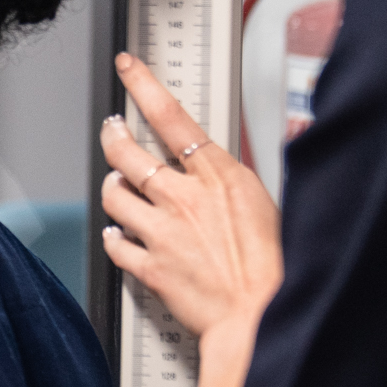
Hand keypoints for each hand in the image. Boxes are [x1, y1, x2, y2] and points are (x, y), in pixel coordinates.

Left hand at [99, 51, 281, 350]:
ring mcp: (161, 232)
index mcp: (219, 176)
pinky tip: (118, 234)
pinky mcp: (149, 266)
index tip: (129, 69)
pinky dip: (113, 236)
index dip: (143, 85)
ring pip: (114, 195)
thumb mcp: (273, 204)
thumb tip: (261, 150)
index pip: (171, 115)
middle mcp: (182, 198)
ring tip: (117, 185)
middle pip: (127, 153)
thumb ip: (248, 178)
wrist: (259, 316)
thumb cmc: (275, 268)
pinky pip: (115, 243)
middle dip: (113, 135)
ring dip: (112, 186)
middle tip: (112, 130)